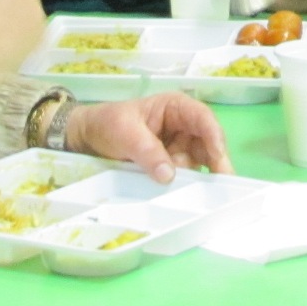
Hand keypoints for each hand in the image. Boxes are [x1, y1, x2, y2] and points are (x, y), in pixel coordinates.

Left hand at [64, 93, 232, 182]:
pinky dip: (185, 186)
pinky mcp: (170, 166)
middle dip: (214, 164)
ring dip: (196, 178)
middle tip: (220, 188)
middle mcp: (183, 127)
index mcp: (175, 108)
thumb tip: (169, 174)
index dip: (214, 137)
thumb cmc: (107, 124)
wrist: (85, 139)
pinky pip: (183, 176)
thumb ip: (147, 150)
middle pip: (207, 144)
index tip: (218, 159)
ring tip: (194, 194)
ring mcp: (178, 148)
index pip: (202, 118)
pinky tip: (185, 197)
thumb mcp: (125, 132)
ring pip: (198, 164)